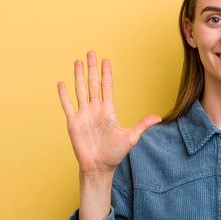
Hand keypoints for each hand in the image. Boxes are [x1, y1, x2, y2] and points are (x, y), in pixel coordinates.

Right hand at [57, 51, 161, 176]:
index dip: (106, 74)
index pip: (107, 87)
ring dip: (79, 76)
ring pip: (80, 90)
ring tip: (78, 62)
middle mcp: (95, 109)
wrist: (99, 167)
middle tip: (91, 52)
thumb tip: (159, 117)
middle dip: (92, 68)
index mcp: (108, 111)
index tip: (106, 60)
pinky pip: (67, 105)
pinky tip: (61, 83)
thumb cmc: (115, 154)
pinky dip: (64, 95)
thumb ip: (142, 125)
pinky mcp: (73, 123)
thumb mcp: (131, 138)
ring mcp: (83, 115)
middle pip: (93, 84)